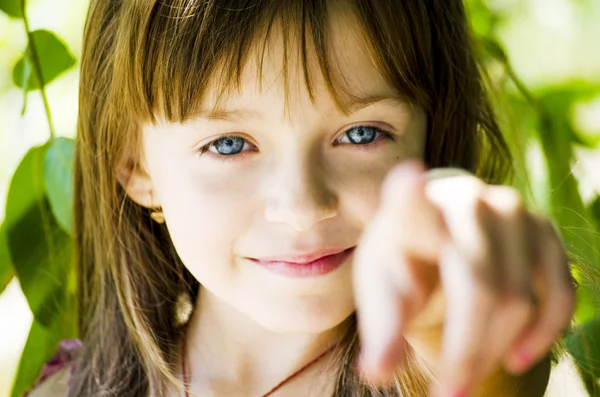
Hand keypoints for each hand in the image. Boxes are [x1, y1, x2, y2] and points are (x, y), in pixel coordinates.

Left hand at [353, 160, 574, 395]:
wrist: (440, 236)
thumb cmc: (404, 265)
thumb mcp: (382, 292)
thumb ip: (381, 328)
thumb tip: (378, 372)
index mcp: (410, 208)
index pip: (408, 198)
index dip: (409, 191)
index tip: (407, 178)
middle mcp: (465, 198)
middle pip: (477, 286)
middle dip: (466, 350)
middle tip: (447, 396)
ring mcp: (513, 211)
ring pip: (518, 298)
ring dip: (494, 350)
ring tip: (466, 381)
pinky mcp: (544, 231)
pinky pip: (559, 292)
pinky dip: (543, 332)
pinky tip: (516, 356)